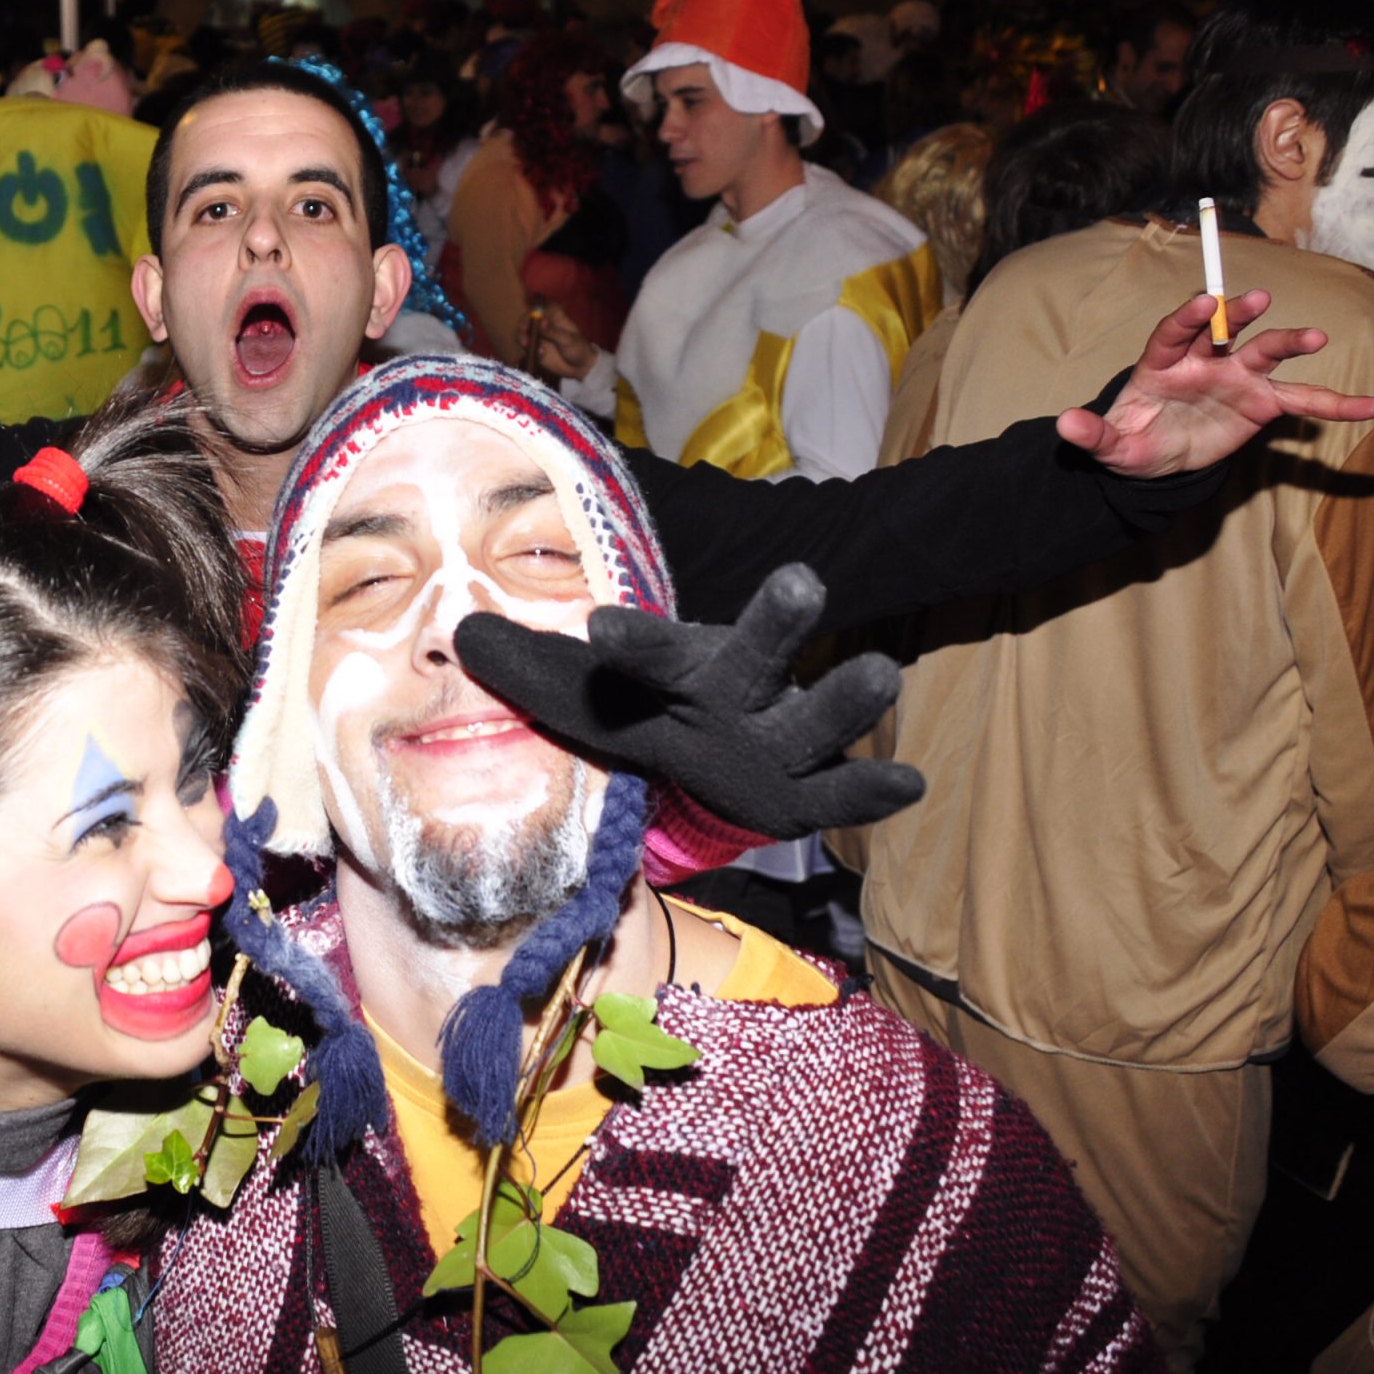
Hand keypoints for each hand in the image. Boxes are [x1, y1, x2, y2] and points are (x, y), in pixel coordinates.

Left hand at [454, 564, 924, 839]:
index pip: (649, 652)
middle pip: (752, 658)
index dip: (632, 641)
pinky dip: (873, 789)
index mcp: (675, 673)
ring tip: (880, 671)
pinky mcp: (806, 794)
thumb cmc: (643, 713)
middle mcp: (733, 698)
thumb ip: (530, 671)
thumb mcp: (583, 698)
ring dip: (841, 702)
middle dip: (775, 623)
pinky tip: (909, 783)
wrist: (710, 757)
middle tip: (799, 579)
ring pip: (812, 720)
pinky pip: (844, 792)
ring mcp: (778, 740)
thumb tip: (464, 634)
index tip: (600, 626)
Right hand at [520, 300, 597, 381]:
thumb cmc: (578, 348)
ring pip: (523, 332)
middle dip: (523, 324)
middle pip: (528, 318)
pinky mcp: (535, 348)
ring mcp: (538, 336)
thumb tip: (541, 321)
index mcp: (554, 316)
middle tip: (523, 332)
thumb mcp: (568, 340)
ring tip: (526, 345)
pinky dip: (529, 350)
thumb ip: (554, 331)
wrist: (579, 367)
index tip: (532, 315)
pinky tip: (541, 356)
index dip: (534, 308)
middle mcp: (543, 324)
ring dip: (521, 337)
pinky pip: (526, 347)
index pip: (541, 306)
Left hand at [1061, 290, 1373, 477]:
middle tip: (1257, 300)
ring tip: (1315, 337)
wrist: (1155, 457)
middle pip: (1225, 329)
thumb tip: (1065, 426)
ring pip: (1266, 352)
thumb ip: (1090, 435)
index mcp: (1161, 362)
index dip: (1189, 317)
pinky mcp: (1261, 401)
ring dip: (1289, 341)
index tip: (1205, 302)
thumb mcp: (1108, 446)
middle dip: (1241, 314)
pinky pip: (1302, 400)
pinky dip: (1336, 403)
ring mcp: (1237, 376)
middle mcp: (1204, 359)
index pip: (1173, 332)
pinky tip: (1369, 406)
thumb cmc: (1131, 441)